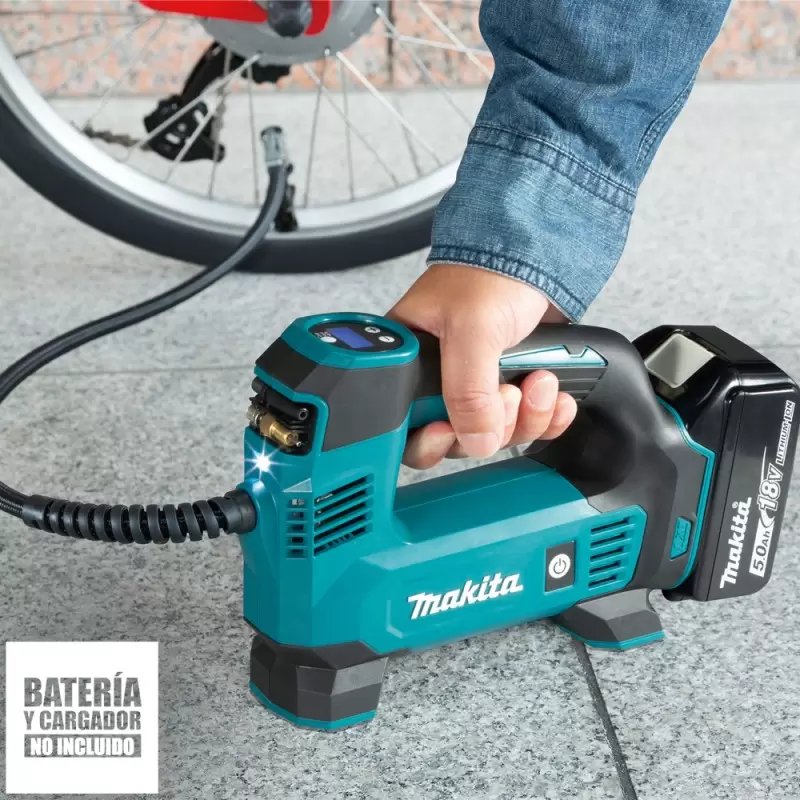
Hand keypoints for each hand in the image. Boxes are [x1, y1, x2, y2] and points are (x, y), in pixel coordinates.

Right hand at [388, 264, 577, 468]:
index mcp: (408, 361)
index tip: (452, 432)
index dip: (431, 438)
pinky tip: (553, 394)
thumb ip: (467, 390)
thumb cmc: (490, 271)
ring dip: (526, 416)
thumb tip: (475, 439)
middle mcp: (438, 379)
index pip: (406, 425)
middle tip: (506, 393)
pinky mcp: (509, 385)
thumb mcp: (472, 330)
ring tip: (539, 380)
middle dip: (492, 424)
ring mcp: (477, 385)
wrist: (540, 252)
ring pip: (496, 433)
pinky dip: (545, 415)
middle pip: (457, 437)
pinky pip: (526, 423)